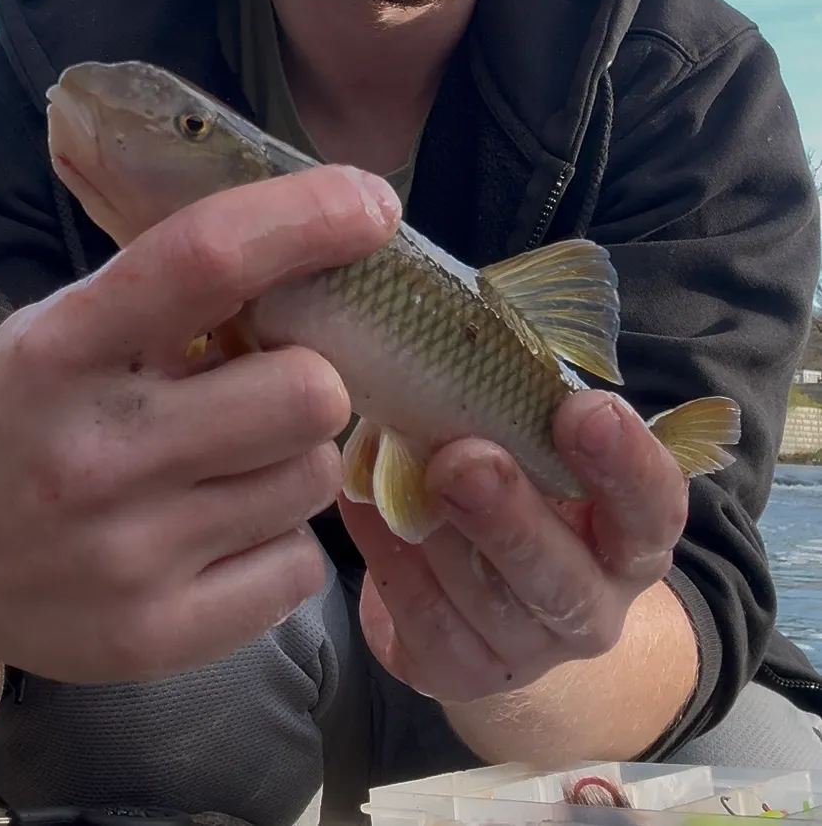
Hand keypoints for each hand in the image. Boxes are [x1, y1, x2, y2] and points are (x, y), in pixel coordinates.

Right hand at [0, 164, 400, 685]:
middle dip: (305, 376)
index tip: (368, 203)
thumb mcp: (49, 334)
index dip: (304, 217)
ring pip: (313, 478)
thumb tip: (298, 256)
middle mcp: (92, 456)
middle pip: (308, 391)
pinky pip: (299, 569)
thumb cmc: (3, 426)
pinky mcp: (155, 639)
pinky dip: (276, 540)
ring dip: (289, 456)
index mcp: (57, 350)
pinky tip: (217, 529)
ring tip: (225, 460)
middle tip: (261, 384)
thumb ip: (156, 300)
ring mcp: (127, 559)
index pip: (203, 260)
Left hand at [338, 390, 689, 704]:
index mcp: (628, 539)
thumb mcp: (534, 449)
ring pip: (486, 601)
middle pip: (563, 575)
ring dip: (435, 534)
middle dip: (511, 515)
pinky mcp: (459, 672)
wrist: (486, 604)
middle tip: (464, 459)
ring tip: (395, 476)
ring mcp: (527, 650)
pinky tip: (358, 504)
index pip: (653, 509)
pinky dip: (387, 557)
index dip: (626, 463)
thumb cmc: (517, 490)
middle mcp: (593, 604)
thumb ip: (517, 409)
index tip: (584, 407)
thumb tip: (455, 339)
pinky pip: (422, 619)